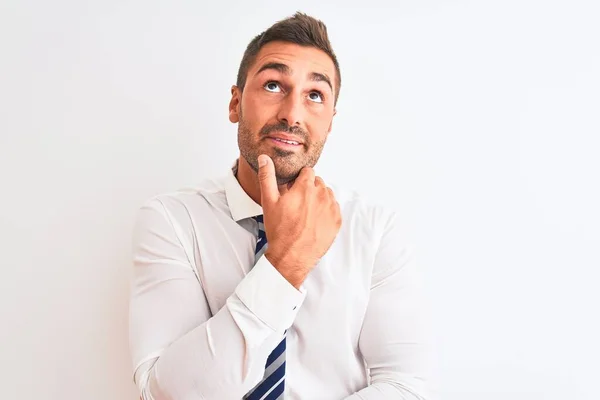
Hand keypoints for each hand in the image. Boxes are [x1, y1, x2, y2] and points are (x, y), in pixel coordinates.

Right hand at [257, 154, 341, 288]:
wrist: (292, 256)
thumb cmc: (279, 230)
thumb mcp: (269, 202)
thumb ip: (267, 176)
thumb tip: (264, 158)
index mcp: (306, 187)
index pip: (308, 172)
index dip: (299, 180)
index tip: (294, 189)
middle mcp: (322, 195)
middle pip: (318, 182)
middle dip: (309, 189)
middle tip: (298, 203)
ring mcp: (331, 208)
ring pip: (327, 194)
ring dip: (319, 199)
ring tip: (306, 213)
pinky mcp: (337, 221)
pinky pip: (334, 208)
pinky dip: (326, 211)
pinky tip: (315, 220)